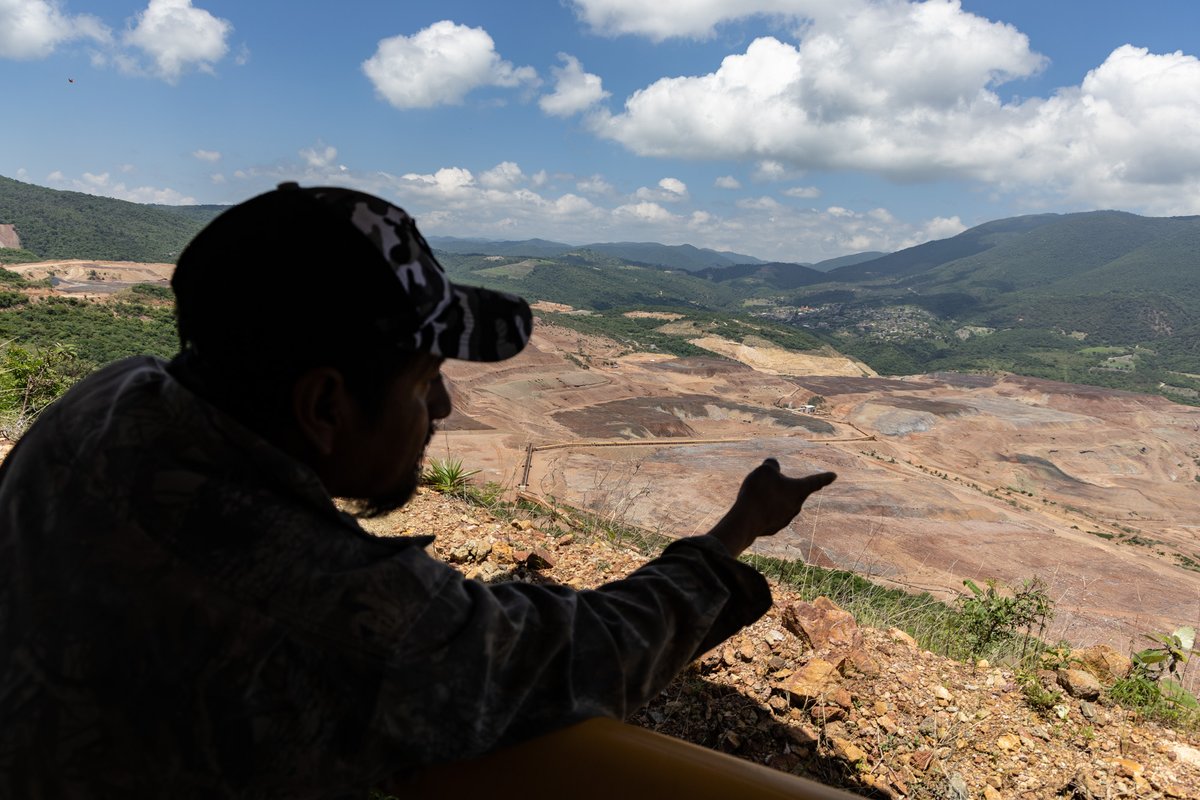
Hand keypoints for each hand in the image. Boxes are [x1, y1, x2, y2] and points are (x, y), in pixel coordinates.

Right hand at [705, 458, 836, 557]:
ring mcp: (785, 519)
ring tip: (755, 495)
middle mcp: (796, 506)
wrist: (746, 520)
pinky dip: (762, 509)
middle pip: (791, 491)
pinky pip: (769, 514)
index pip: (815, 481)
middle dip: (781, 486)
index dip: (824, 477)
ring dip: (770, 498)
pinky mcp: (773, 528)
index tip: (834, 475)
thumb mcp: (765, 470)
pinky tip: (752, 508)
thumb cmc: (759, 491)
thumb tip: (774, 468)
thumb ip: (772, 465)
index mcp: (799, 490)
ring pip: (779, 503)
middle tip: (764, 483)